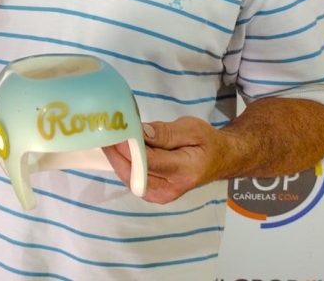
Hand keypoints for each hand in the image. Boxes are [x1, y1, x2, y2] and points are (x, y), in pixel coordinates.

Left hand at [104, 117, 224, 203]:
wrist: (220, 160)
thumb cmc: (207, 142)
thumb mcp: (192, 129)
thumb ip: (166, 132)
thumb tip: (140, 133)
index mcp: (185, 171)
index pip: (149, 161)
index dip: (128, 147)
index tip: (113, 131)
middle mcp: (171, 189)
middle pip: (135, 173)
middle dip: (116, 154)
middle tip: (103, 133)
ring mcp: (161, 195)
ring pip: (129, 178)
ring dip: (116, 159)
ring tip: (106, 138)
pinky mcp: (154, 193)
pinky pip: (132, 179)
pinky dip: (122, 164)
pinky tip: (116, 148)